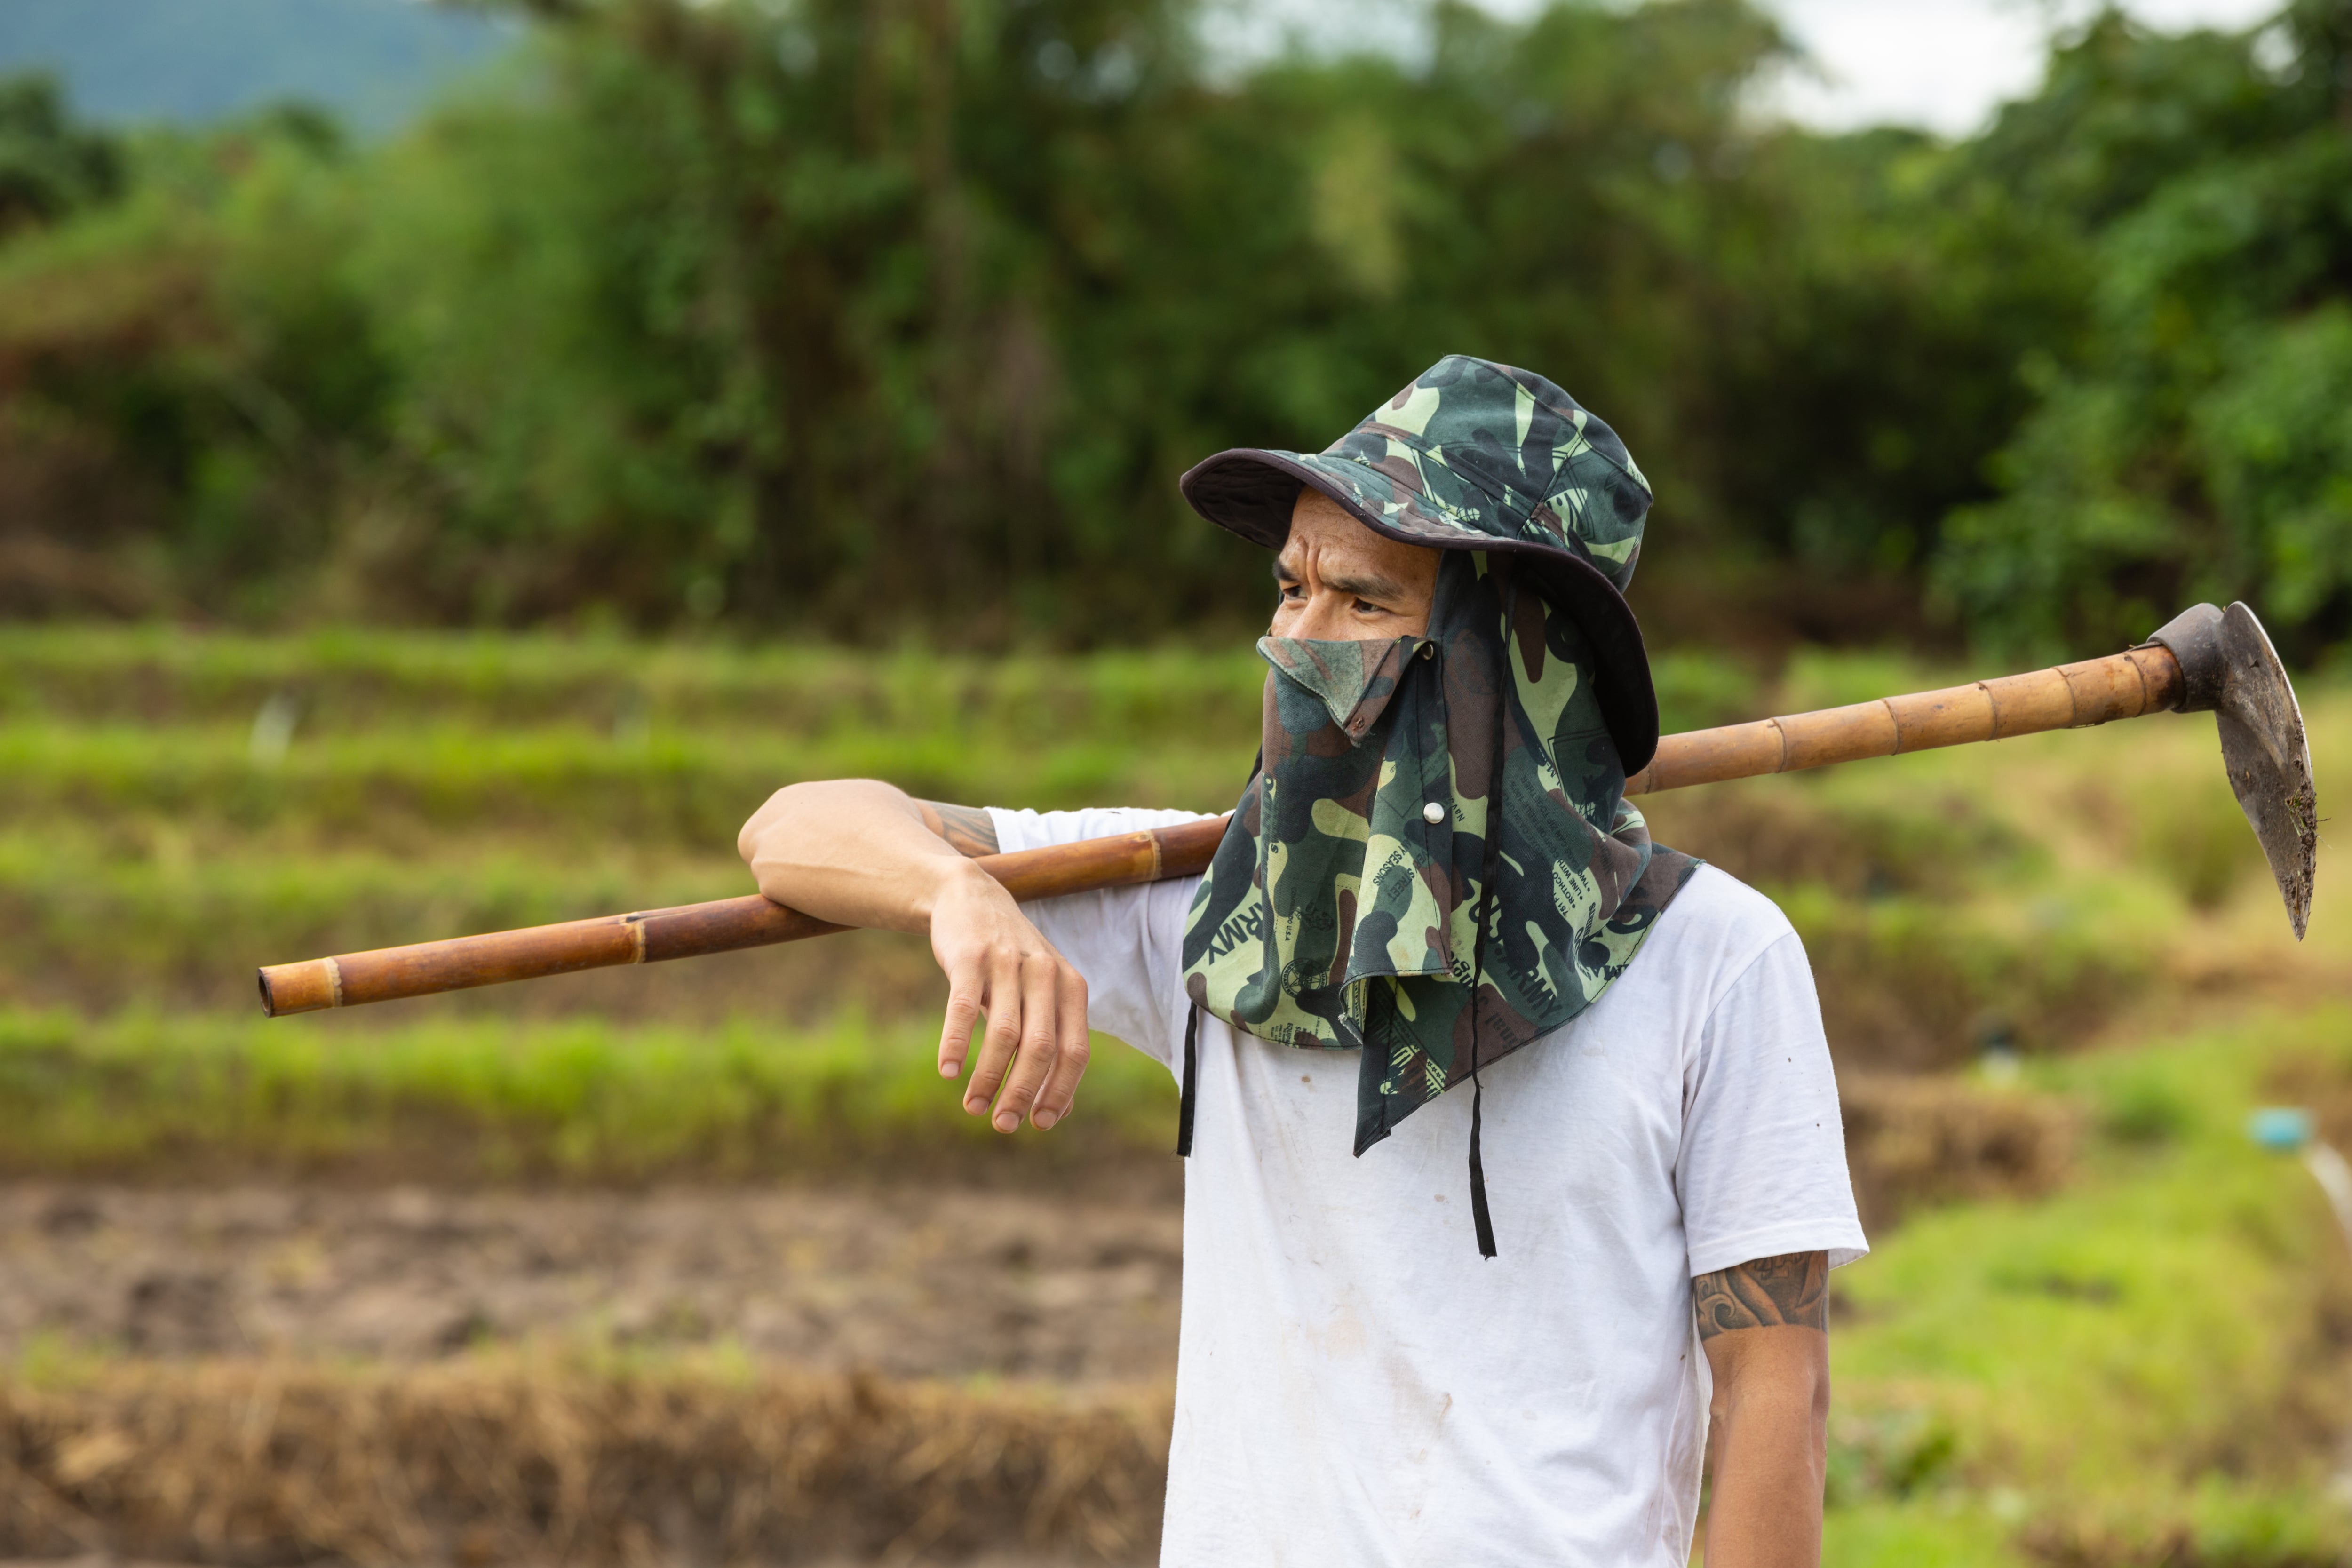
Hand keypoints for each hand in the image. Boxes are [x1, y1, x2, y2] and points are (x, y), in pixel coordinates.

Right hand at [927, 860, 1090, 1131]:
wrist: (970, 897)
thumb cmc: (1010, 962)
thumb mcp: (1041, 996)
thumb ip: (1054, 1044)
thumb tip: (1060, 1111)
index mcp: (1071, 987)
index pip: (1075, 1051)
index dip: (1060, 1091)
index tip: (1039, 1124)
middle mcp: (1045, 974)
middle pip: (1041, 1048)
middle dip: (1023, 1093)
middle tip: (1002, 1125)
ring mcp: (1007, 963)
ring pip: (1004, 1034)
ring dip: (987, 1078)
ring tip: (973, 1107)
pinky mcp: (970, 957)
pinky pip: (963, 1009)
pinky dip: (957, 1045)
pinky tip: (948, 1072)